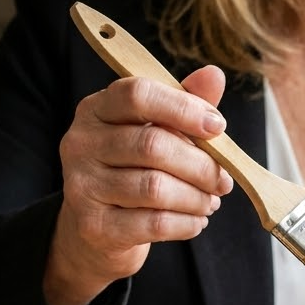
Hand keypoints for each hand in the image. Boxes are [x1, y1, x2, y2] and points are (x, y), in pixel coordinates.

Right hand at [43, 64, 233, 304]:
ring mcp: (81, 185)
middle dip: (201, 165)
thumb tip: (214, 75)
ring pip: (156, 188)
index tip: (218, 127)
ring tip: (210, 201)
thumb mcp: (158, 130)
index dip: (184, 109)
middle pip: (152, 145)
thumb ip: (184, 104)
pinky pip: (153, 223)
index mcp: (96, 109)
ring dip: (196, 197)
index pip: (138, 94)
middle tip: (224, 180)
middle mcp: (80, 142)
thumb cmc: (134, 169)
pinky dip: (186, 223)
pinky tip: (196, 221)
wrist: (97, 229)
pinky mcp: (93, 225)